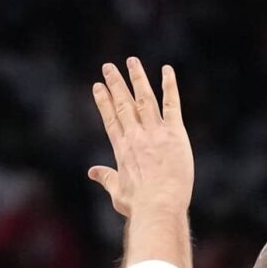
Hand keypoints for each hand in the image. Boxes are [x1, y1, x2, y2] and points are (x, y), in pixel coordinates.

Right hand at [88, 58, 193, 216]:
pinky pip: (171, 104)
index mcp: (122, 149)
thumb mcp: (117, 192)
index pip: (111, 119)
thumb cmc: (139, 205)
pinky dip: (169, 86)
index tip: (98, 86)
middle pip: (123, 104)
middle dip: (115, 83)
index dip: (104, 101)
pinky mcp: (174, 133)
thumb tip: (92, 172)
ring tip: (132, 61)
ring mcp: (154, 132)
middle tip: (108, 66)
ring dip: (137, 78)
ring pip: (144, 98)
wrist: (159, 206)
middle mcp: (136, 136)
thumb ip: (106, 178)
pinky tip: (167, 70)